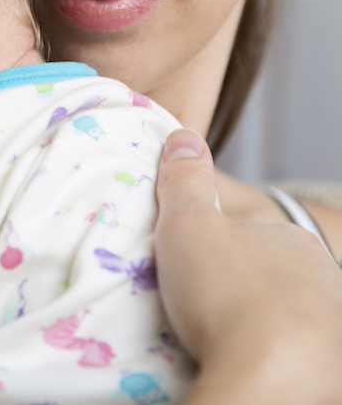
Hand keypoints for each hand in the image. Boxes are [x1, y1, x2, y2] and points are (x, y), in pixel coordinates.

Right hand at [154, 129, 341, 403]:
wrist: (274, 373)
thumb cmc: (226, 294)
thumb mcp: (187, 225)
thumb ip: (185, 181)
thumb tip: (184, 138)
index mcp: (288, 239)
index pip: (253, 235)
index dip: (220, 249)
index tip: (192, 269)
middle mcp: (321, 275)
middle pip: (275, 277)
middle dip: (246, 288)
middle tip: (202, 307)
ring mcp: (333, 321)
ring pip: (291, 316)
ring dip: (262, 324)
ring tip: (223, 342)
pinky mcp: (333, 365)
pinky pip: (301, 353)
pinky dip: (277, 356)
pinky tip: (248, 362)